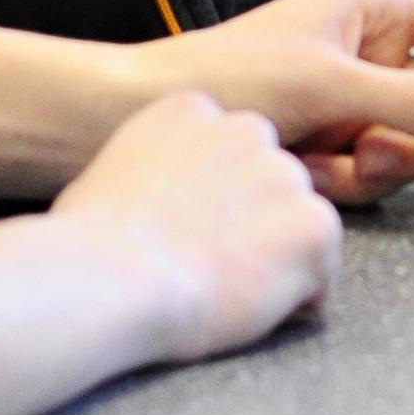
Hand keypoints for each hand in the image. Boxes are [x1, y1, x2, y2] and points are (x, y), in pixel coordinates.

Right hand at [48, 92, 343, 360]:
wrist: (108, 276)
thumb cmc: (89, 241)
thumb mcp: (110, 172)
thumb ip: (153, 165)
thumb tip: (155, 195)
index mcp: (193, 111)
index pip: (230, 150)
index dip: (218, 198)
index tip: (193, 228)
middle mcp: (246, 129)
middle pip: (272, 181)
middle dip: (255, 221)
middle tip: (215, 263)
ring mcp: (284, 174)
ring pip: (301, 221)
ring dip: (278, 255)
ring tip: (229, 287)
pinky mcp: (312, 223)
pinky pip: (324, 266)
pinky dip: (301, 292)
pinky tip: (254, 304)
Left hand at [147, 0, 413, 204]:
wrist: (145, 118)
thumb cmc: (218, 75)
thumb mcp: (328, 83)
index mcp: (373, 9)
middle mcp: (369, 50)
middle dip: (410, 140)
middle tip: (369, 147)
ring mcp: (353, 101)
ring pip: (413, 148)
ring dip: (372, 166)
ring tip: (320, 157)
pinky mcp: (334, 142)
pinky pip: (375, 173)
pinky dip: (343, 181)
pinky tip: (302, 167)